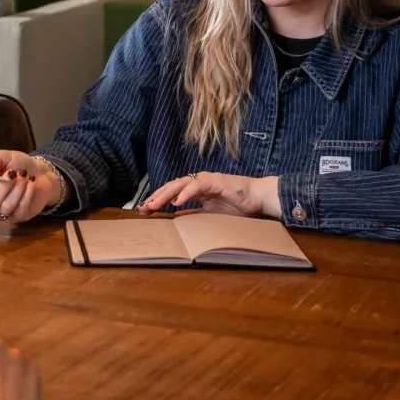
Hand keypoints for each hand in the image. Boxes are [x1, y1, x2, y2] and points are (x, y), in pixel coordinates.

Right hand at [0, 151, 60, 223]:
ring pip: (6, 207)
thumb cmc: (16, 165)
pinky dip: (27, 191)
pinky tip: (30, 182)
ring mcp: (4, 214)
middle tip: (12, 173)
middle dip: (1, 188)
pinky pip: (20, 208)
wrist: (40, 171)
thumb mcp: (2, 157)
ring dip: (17, 187)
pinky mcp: (20, 216)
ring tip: (23, 174)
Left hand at [139, 173, 281, 218]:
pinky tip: (176, 201)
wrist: (257, 198)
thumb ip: (193, 215)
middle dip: (155, 198)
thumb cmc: (237, 206)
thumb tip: (175, 219)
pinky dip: (185, 193)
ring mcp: (205, 180)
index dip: (157, 201)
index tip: (144, 211)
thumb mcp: (209, 215)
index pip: (170, 194)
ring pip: (179, 185)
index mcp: (194, 190)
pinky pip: (196, 186)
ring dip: (165, 195)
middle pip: (170, 187)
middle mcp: (197, 182)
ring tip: (153, 205)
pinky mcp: (214, 181)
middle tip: (142, 208)